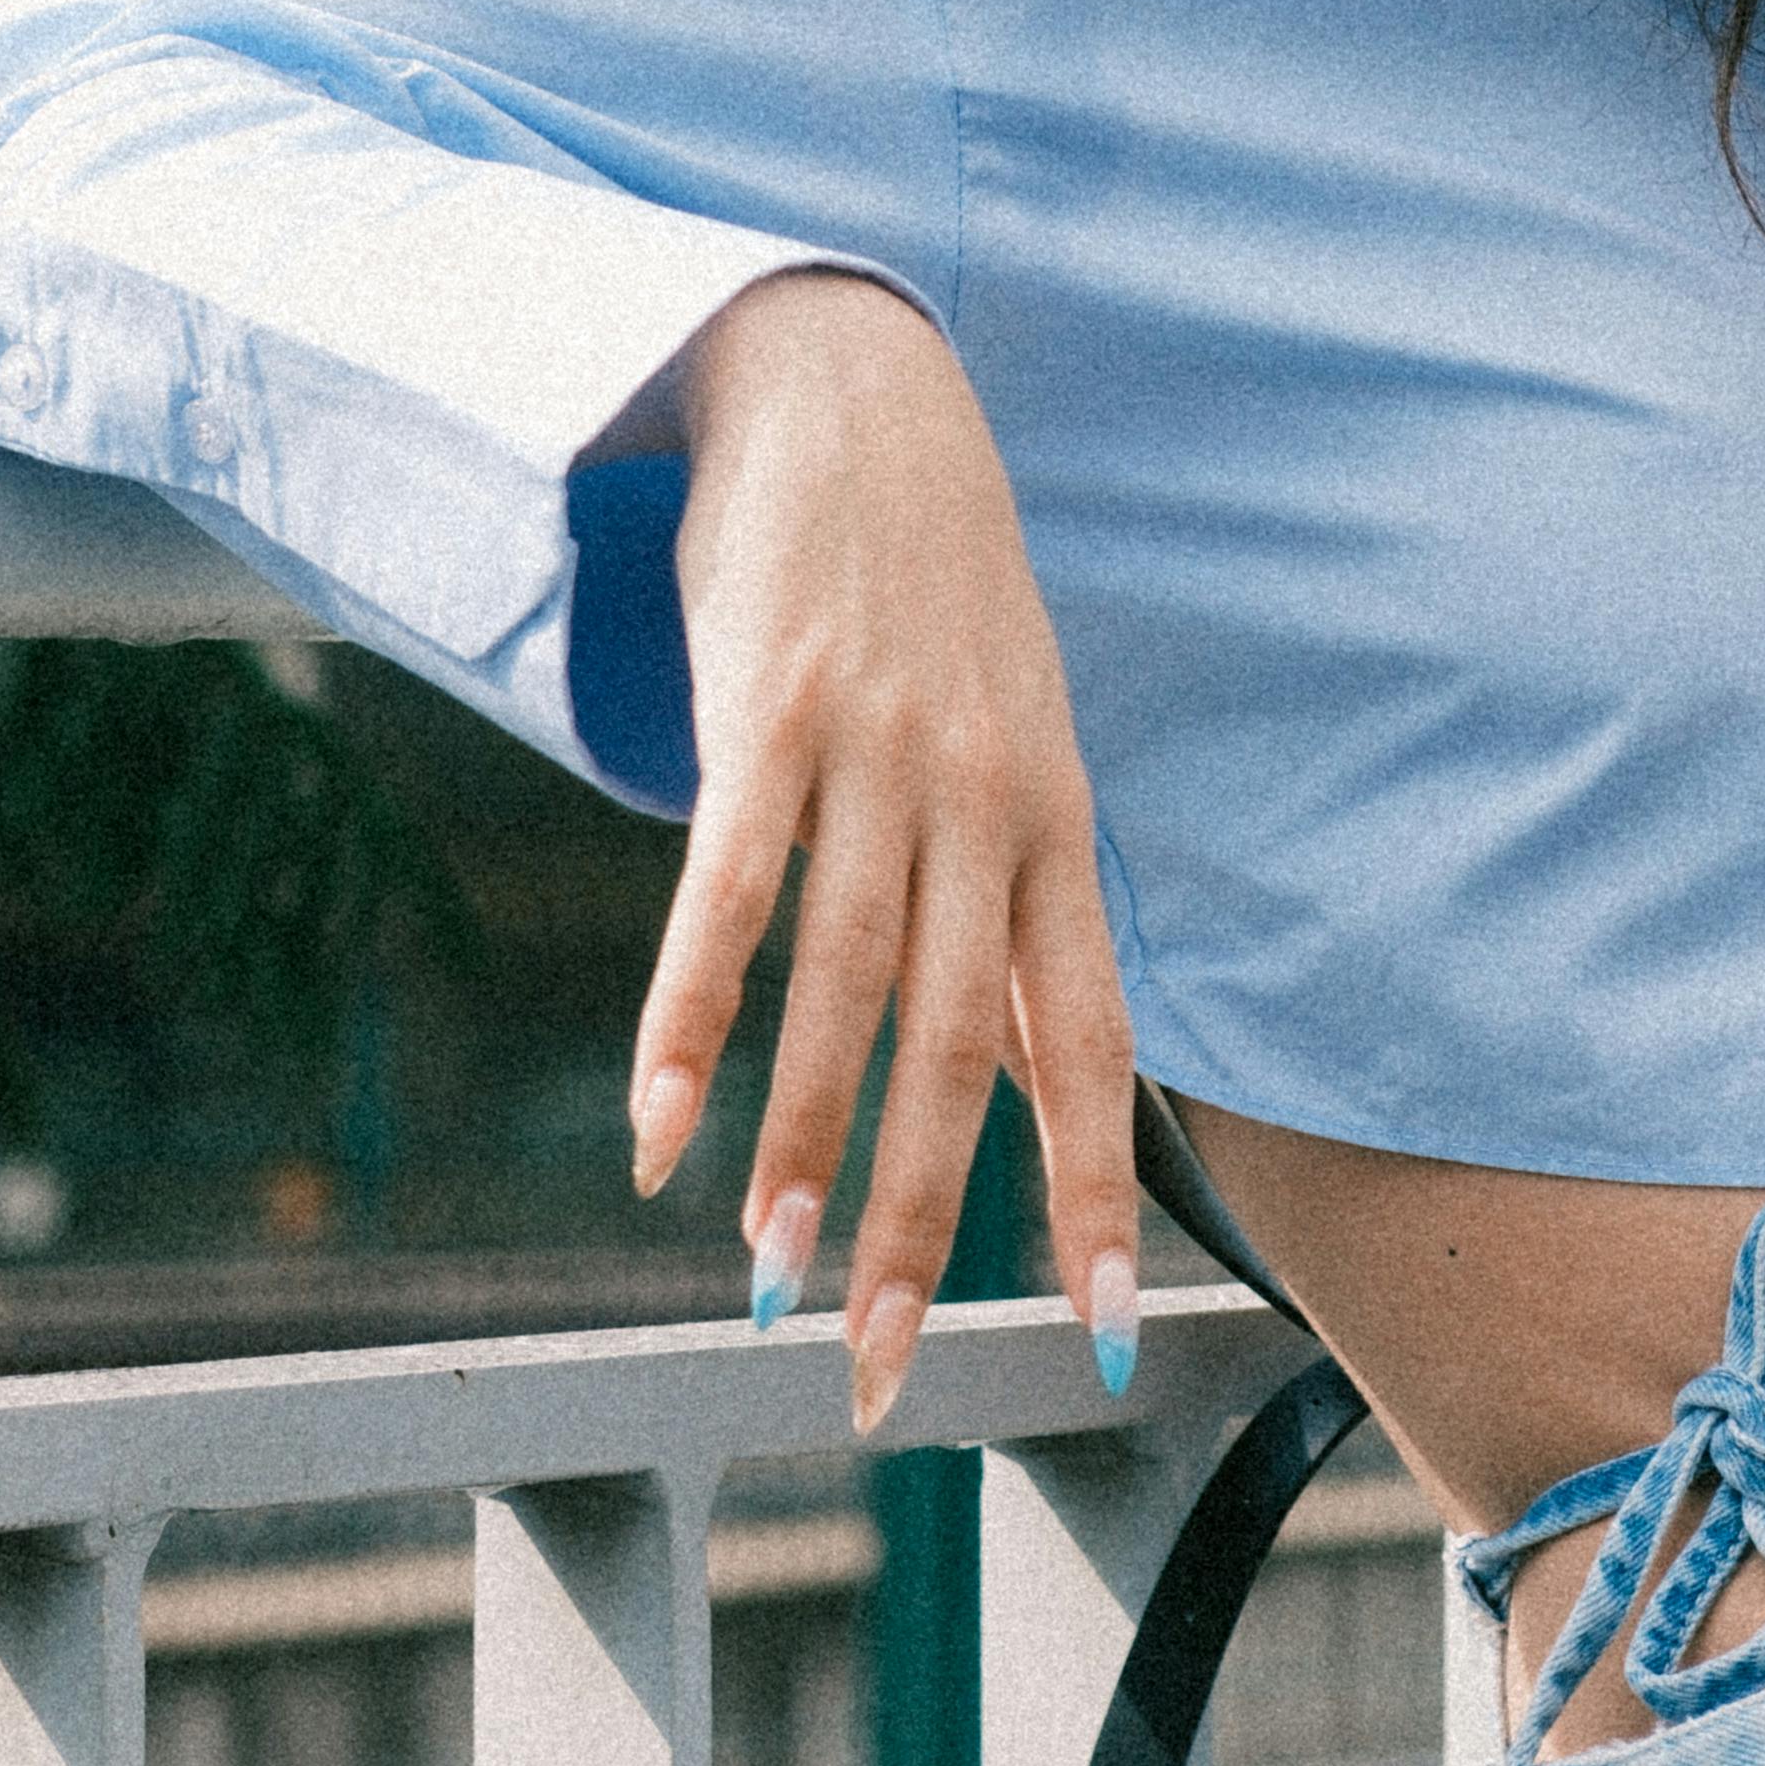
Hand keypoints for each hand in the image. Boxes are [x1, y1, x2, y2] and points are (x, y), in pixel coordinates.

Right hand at [617, 268, 1138, 1427]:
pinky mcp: (769, 714)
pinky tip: (656, 1129)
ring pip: (847, 994)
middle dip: (929, 1229)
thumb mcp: (1012, 743)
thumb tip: (1024, 1076)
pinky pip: (728, 895)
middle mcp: (986, 804)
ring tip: (765, 1281)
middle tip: (885, 1375)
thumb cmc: (936, 594)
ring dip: (802, 1150)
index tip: (1108, 1336)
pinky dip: (689, 1020)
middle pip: (965, 1054)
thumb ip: (1009, 906)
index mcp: (1058, 827)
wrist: (858, 390)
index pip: (1091, 1044)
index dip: (1100, 1196)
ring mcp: (879, 758)